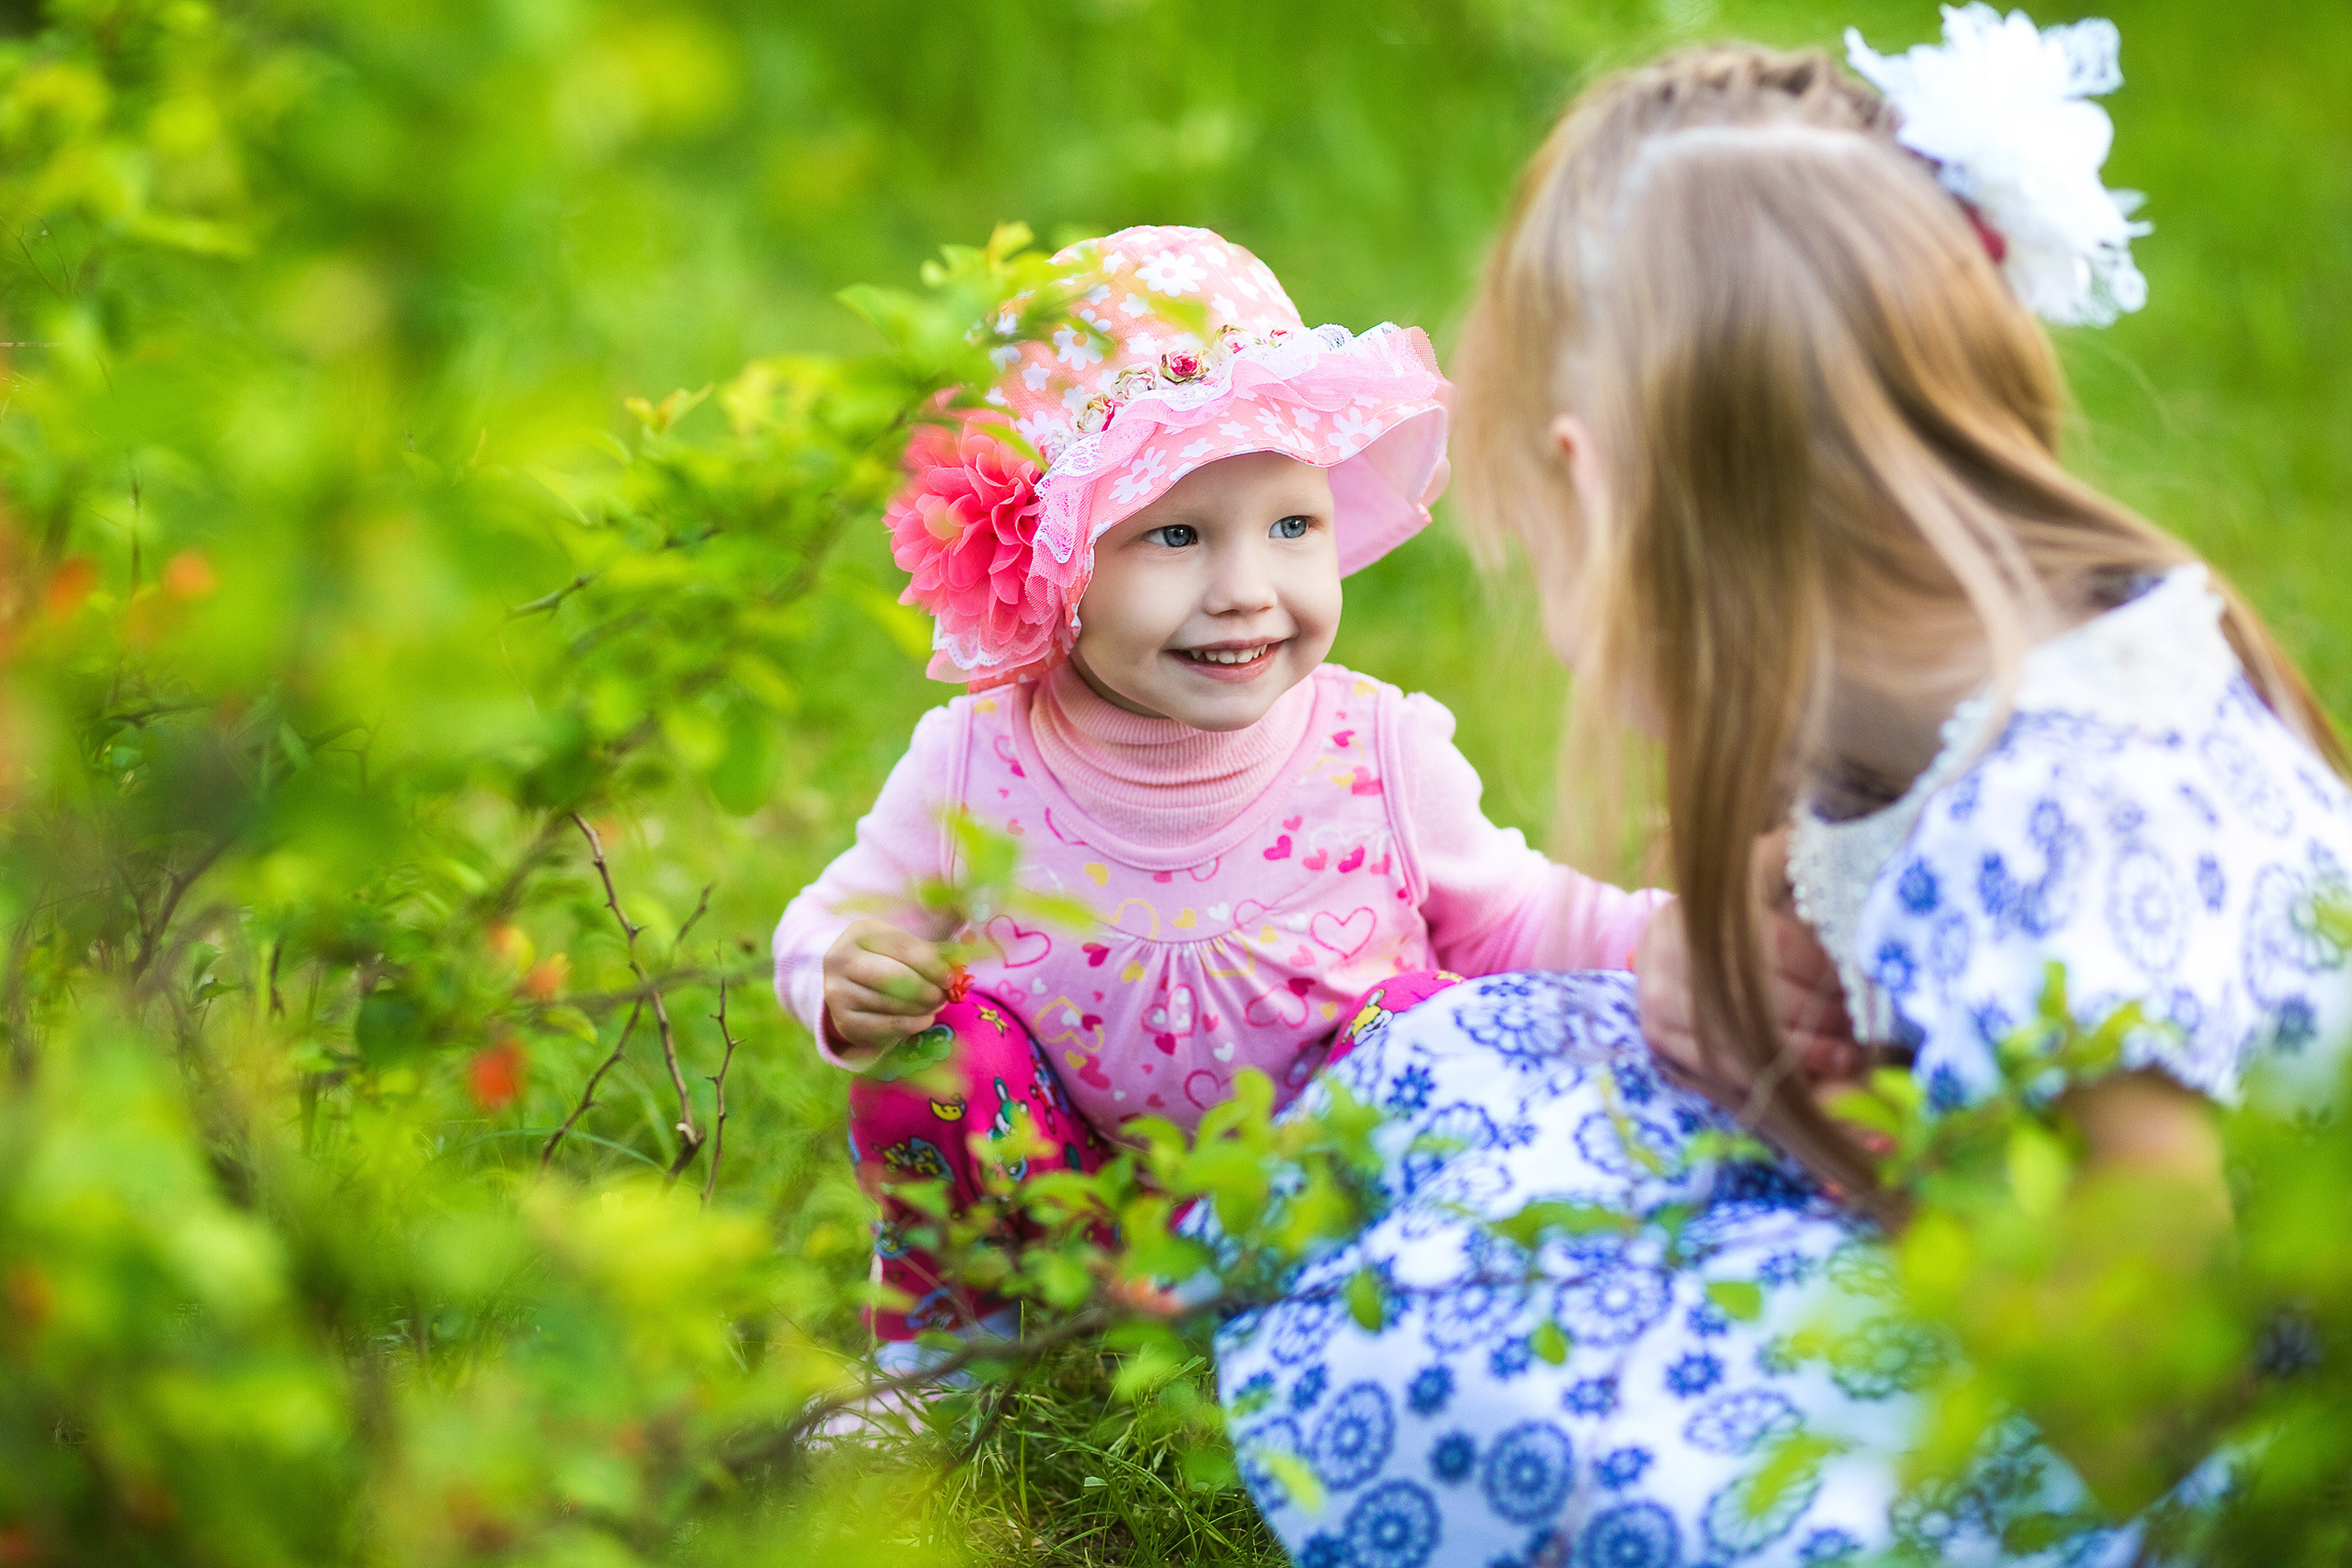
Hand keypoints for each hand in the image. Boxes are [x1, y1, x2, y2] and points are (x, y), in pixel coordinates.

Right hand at [821, 919, 954, 1059]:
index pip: (902, 947)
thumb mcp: (904, 947)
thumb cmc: (887, 960)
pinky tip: (924, 1019)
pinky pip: (882, 1027)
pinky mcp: (843, 1020)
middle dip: (925, 988)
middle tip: (944, 996)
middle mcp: (841, 959)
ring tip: (935, 1005)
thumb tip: (963, 954)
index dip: (931, 964)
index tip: (951, 977)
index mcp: (861, 932)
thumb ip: (934, 951)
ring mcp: (838, 991)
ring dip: (920, 1007)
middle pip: (891, 976)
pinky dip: (909, 1025)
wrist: (851, 986)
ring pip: (888, 1003)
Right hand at [1635, 830, 1859, 1098]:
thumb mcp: (1759, 872)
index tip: (1860, 981)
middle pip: (1757, 994)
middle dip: (1817, 1016)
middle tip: (1864, 1028)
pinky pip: (1718, 1066)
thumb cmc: (1733, 907)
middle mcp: (1670, 949)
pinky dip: (1765, 1076)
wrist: (1669, 940)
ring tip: (1848, 1060)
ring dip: (1800, 1054)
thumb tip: (1827, 829)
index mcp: (1702, 904)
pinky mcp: (1658, 1035)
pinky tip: (1807, 1078)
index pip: (1772, 942)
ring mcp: (1658, 996)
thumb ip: (1789, 857)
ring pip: (1738, 1036)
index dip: (1820, 967)